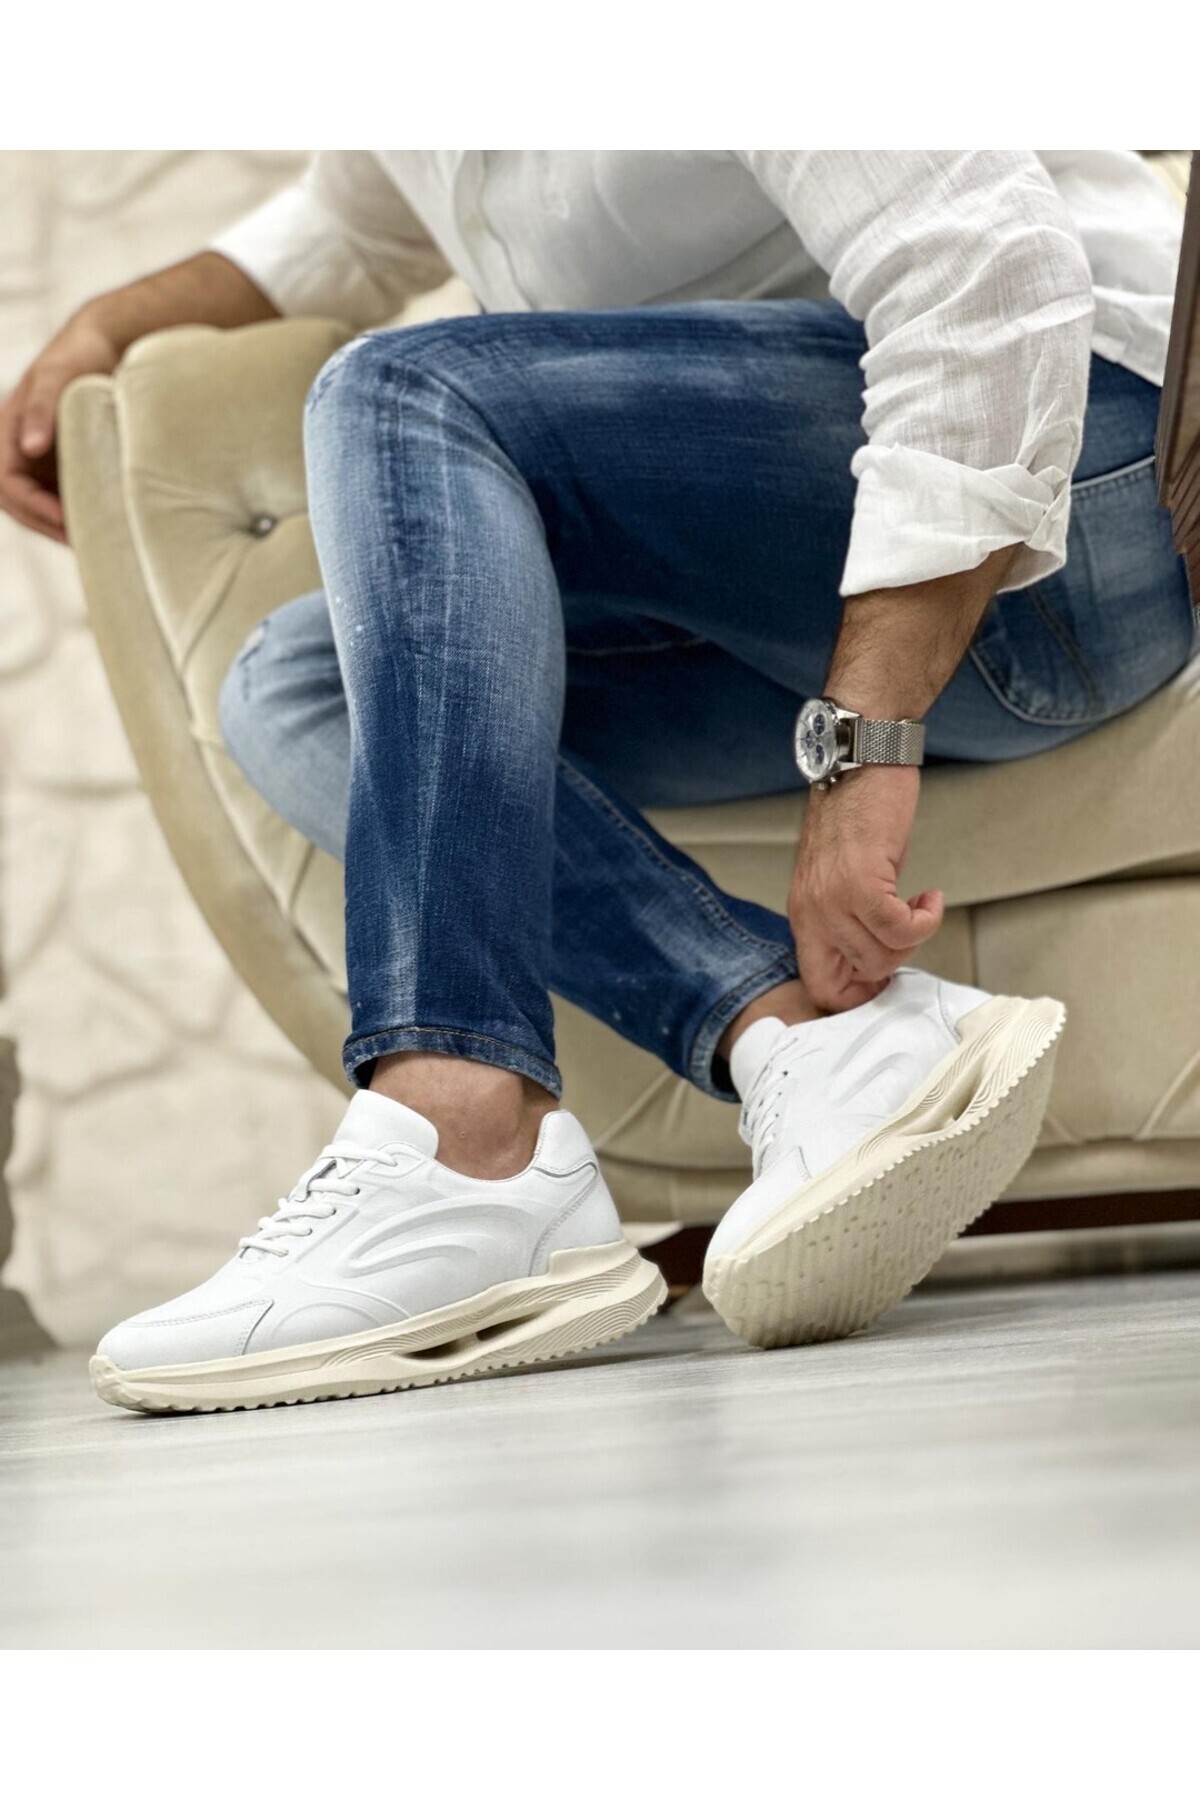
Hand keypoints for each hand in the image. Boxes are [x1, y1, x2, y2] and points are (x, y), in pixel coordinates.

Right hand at [0, 310, 121, 542]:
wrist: (105, 345)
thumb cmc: (78, 356)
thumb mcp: (58, 378)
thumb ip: (42, 410)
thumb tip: (29, 449)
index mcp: (8, 432)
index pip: (8, 484)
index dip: (34, 508)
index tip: (66, 523)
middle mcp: (20, 450)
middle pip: (20, 504)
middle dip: (47, 526)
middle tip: (84, 545)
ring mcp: (42, 460)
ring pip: (41, 506)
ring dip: (62, 527)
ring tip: (97, 543)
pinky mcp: (65, 465)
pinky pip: (65, 498)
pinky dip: (78, 516)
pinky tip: (107, 527)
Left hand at [789, 764, 943, 1010]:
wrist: (859, 761)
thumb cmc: (854, 811)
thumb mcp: (838, 877)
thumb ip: (846, 918)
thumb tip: (873, 959)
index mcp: (803, 915)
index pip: (820, 985)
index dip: (858, 992)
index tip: (888, 972)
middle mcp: (811, 913)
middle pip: (858, 977)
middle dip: (896, 960)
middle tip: (910, 927)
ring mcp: (832, 900)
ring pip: (883, 956)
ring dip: (915, 937)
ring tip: (921, 906)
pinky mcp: (861, 882)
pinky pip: (901, 928)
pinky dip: (926, 919)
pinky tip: (929, 896)